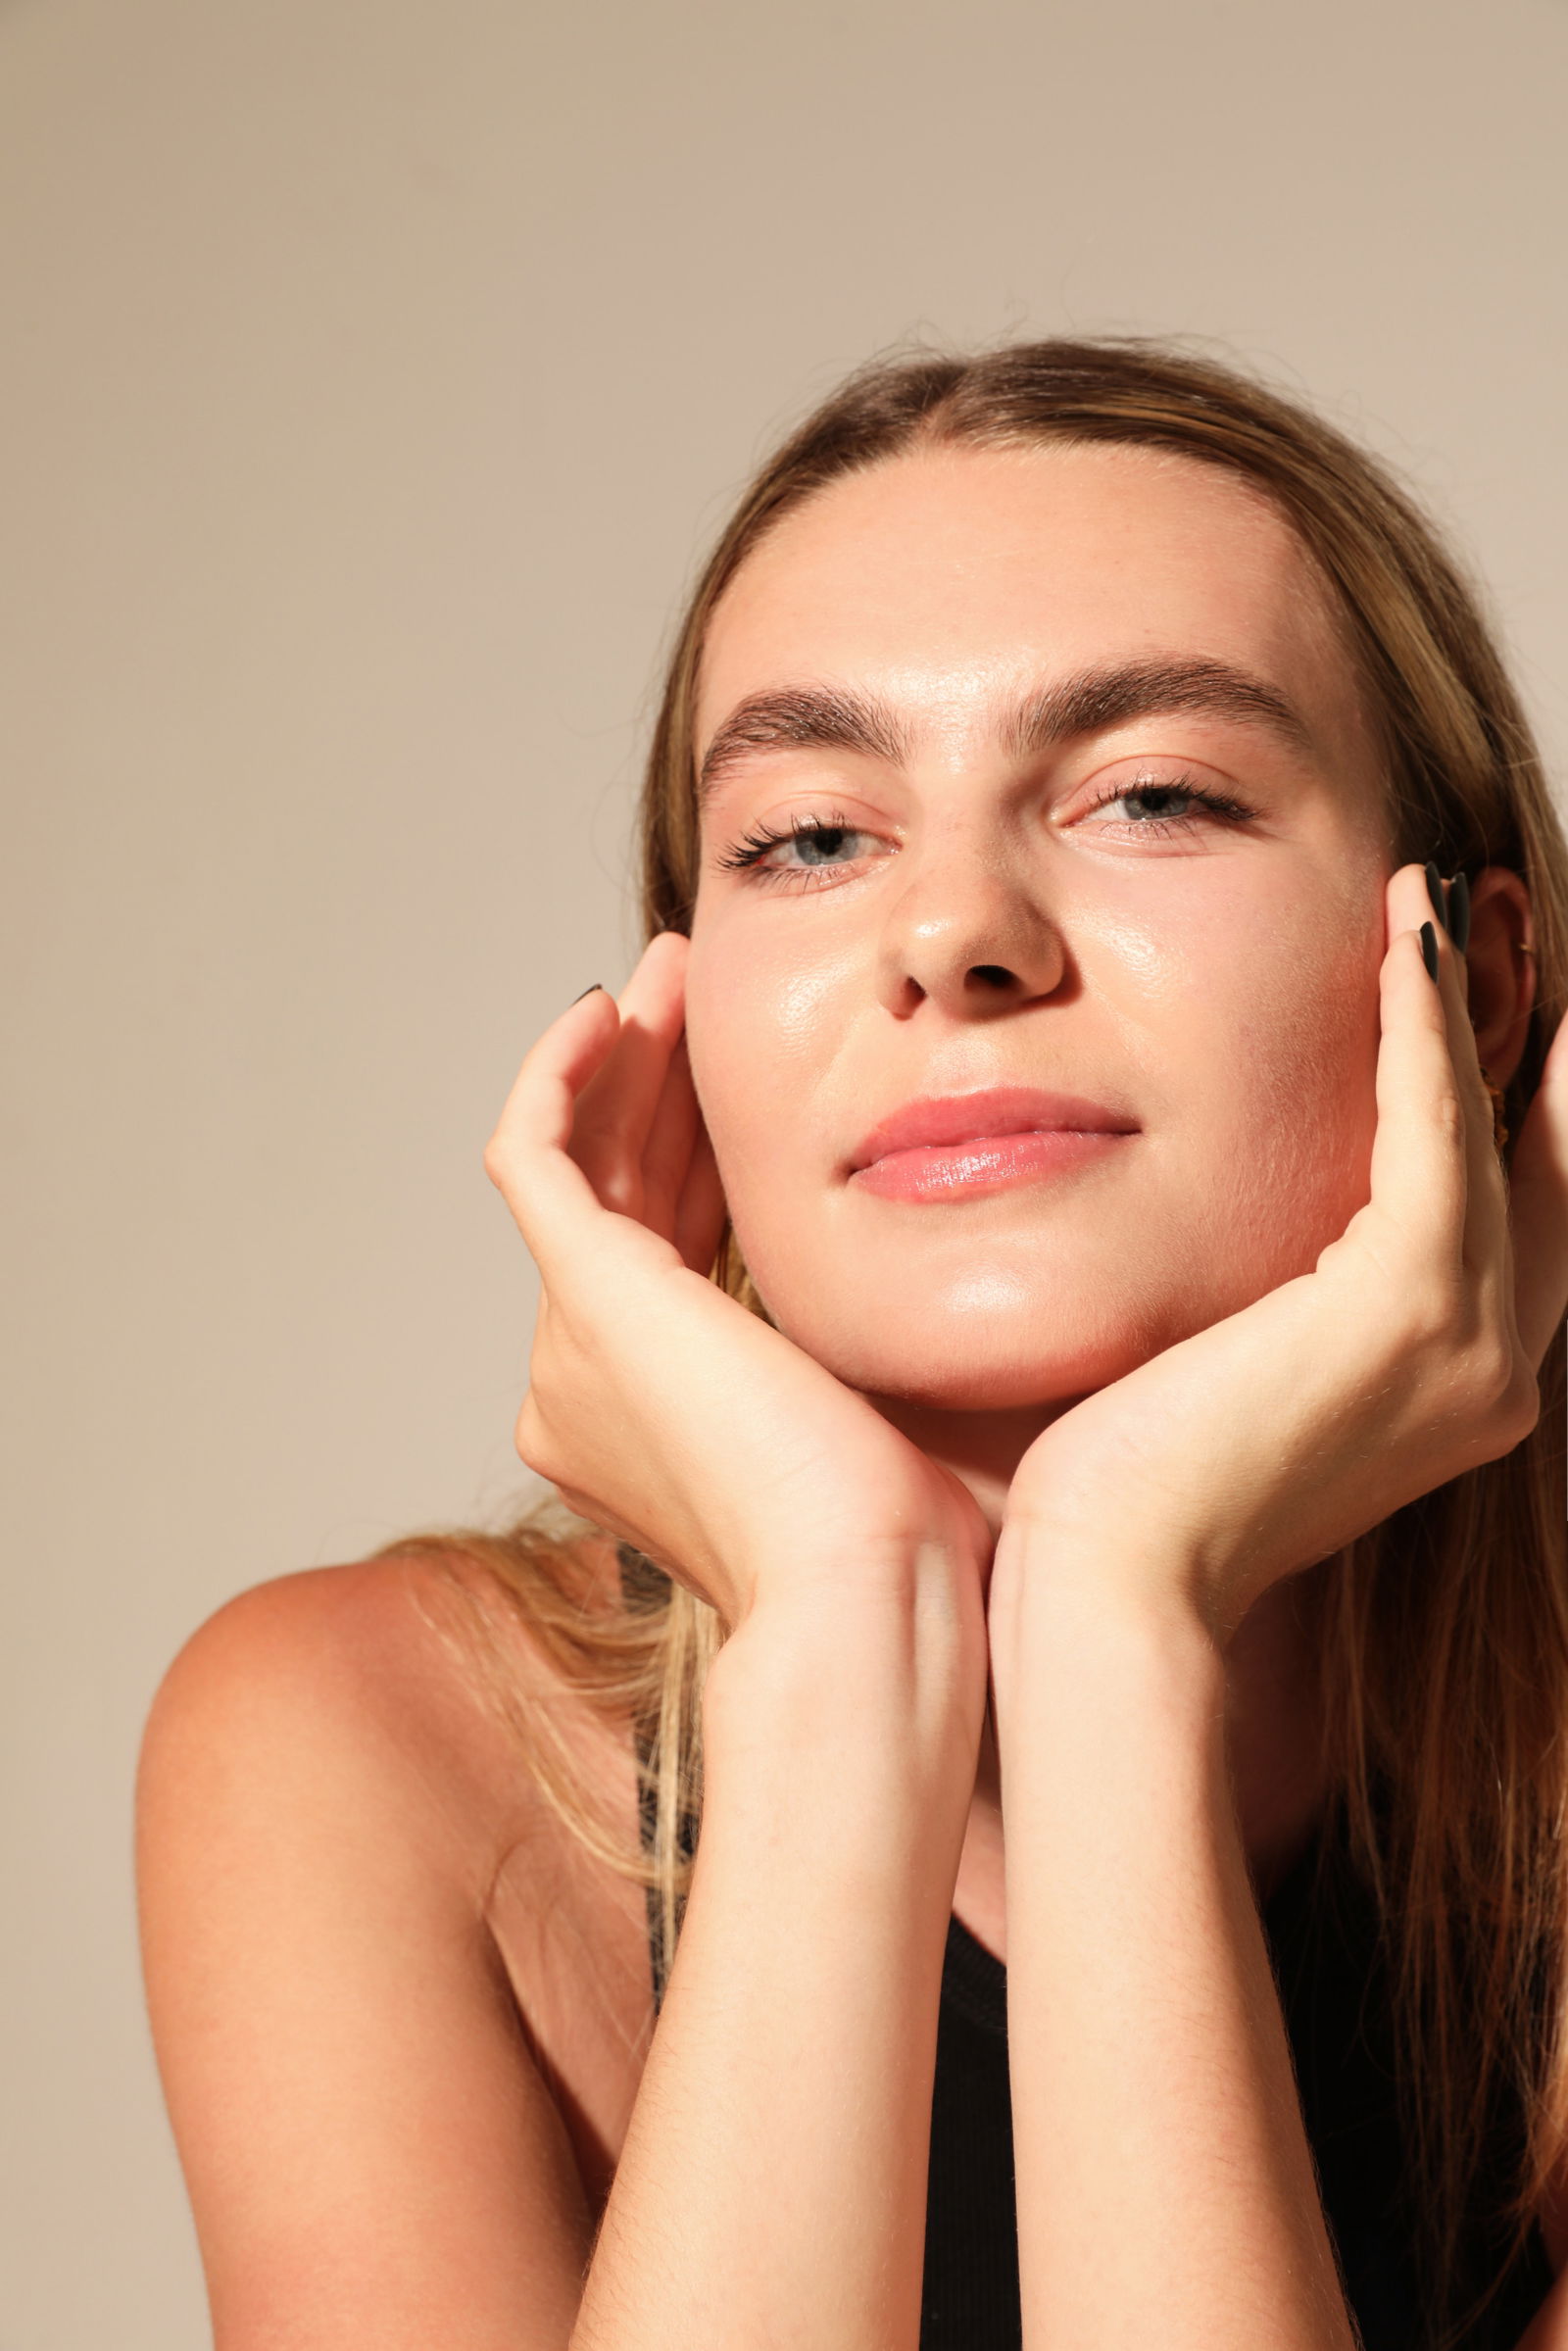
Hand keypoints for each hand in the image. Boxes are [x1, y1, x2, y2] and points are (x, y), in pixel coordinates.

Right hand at [483, 932, 990, 1635]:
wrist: (871, 1593)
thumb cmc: (909, 1541)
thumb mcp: (877, 1410)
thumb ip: (857, 1340)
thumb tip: (932, 1276)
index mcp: (647, 1422)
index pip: (660, 1246)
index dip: (693, 1148)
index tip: (754, 1072)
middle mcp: (582, 1386)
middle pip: (614, 1194)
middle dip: (654, 1086)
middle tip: (695, 988)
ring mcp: (571, 1346)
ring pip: (579, 1162)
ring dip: (622, 1061)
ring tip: (674, 971)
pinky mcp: (581, 1298)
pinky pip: (534, 1153)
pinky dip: (563, 1074)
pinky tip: (620, 1008)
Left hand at [998, 863, 1567, 1644]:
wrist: (1114, 1575)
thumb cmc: (1143, 1485)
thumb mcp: (1248, 1381)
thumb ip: (1296, 1314)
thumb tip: (1272, 1252)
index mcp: (1463, 1394)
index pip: (1521, 1218)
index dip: (1521, 1106)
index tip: (1499, 1004)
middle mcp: (1498, 1372)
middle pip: (1543, 1163)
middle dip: (1528, 1037)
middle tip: (1497, 920)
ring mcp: (1472, 1344)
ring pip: (1498, 1128)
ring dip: (1470, 1003)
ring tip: (1446, 900)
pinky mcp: (1409, 1304)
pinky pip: (1436, 1126)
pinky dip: (1423, 1022)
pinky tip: (1405, 935)